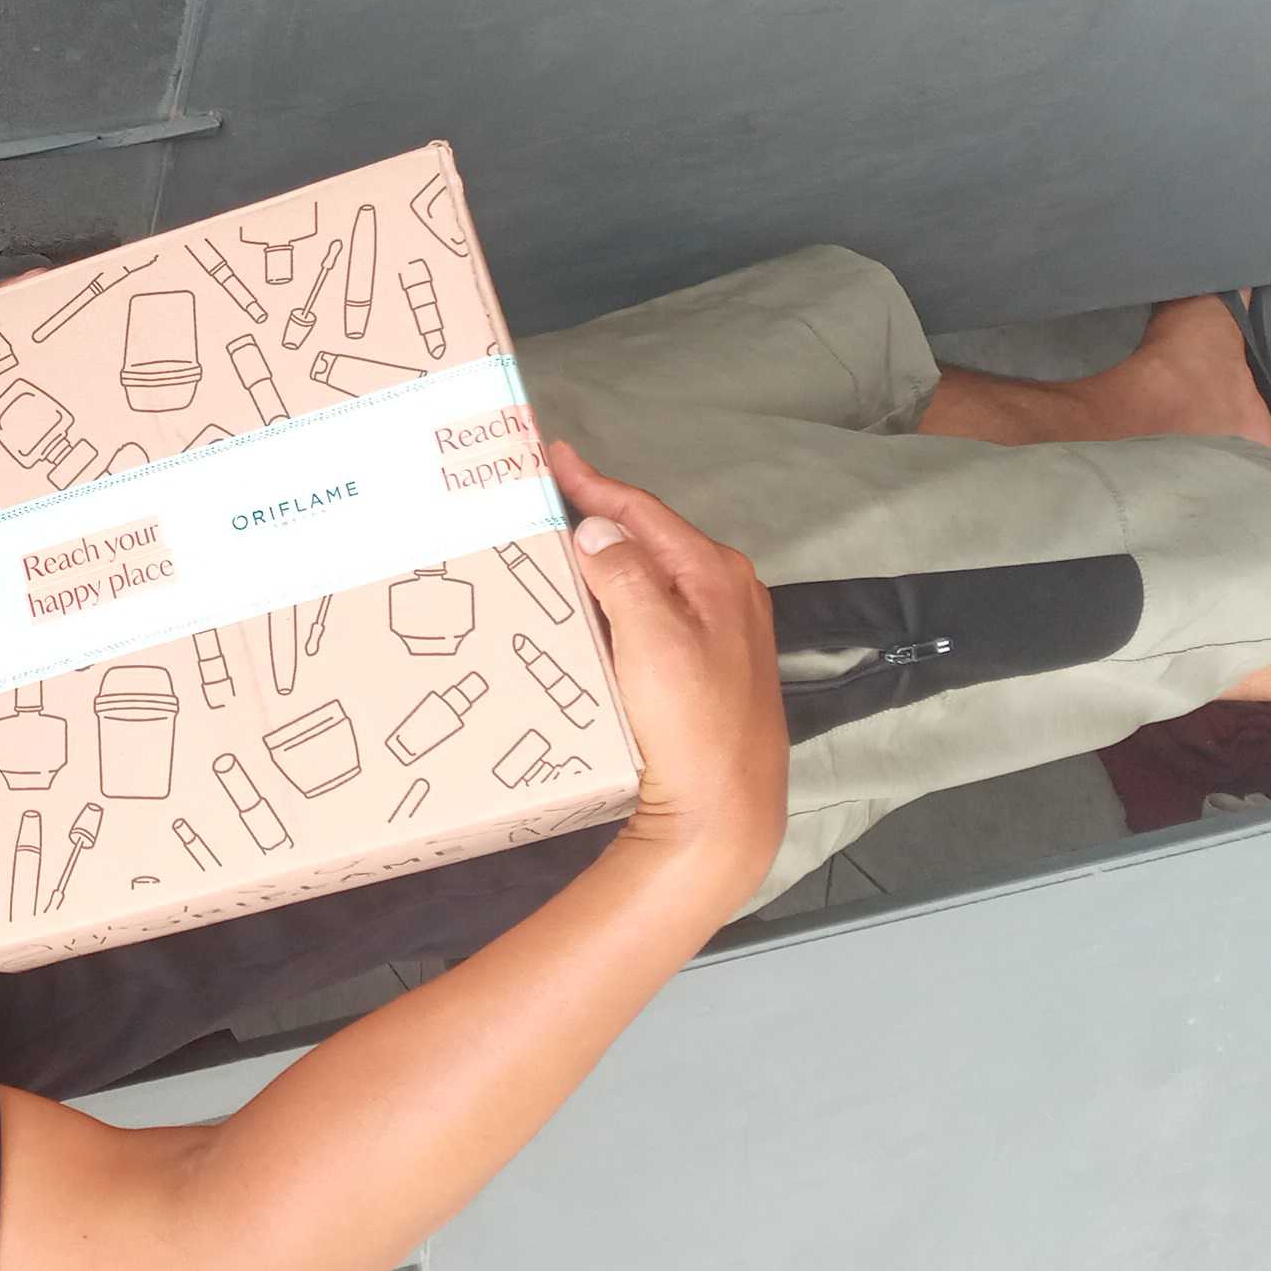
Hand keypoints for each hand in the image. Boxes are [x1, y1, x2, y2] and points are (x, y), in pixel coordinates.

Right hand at [547, 440, 787, 895]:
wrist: (724, 814)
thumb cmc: (693, 727)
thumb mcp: (653, 640)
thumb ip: (623, 574)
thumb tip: (592, 529)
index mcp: (715, 575)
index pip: (642, 512)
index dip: (593, 483)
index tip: (552, 456)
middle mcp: (726, 593)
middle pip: (649, 538)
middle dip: (597, 515)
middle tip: (544, 496)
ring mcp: (721, 631)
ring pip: (652, 575)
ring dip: (606, 557)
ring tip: (558, 543)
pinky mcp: (708, 667)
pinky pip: (654, 610)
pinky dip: (618, 596)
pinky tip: (592, 607)